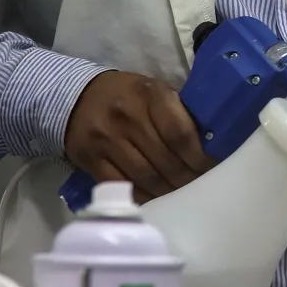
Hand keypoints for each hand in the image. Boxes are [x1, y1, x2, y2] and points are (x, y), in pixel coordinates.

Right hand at [63, 71, 212, 201]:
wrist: (76, 98)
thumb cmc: (127, 96)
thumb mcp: (154, 91)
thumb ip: (178, 112)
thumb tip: (211, 141)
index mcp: (150, 94)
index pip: (180, 133)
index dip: (198, 156)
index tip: (210, 167)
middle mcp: (127, 116)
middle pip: (165, 159)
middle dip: (186, 178)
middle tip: (198, 185)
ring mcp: (106, 139)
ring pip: (146, 176)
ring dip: (167, 190)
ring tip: (179, 193)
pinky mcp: (90, 159)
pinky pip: (122, 184)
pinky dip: (142, 194)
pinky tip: (154, 195)